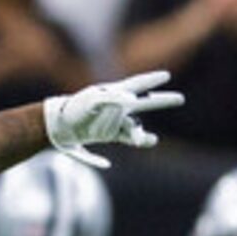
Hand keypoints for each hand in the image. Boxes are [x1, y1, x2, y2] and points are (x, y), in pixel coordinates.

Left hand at [43, 70, 181, 167]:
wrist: (55, 126)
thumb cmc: (74, 108)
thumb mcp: (92, 100)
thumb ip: (111, 96)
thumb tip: (130, 98)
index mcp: (114, 94)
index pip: (136, 85)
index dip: (151, 80)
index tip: (166, 75)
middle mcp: (117, 107)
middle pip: (144, 104)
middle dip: (161, 101)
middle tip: (181, 98)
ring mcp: (112, 122)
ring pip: (134, 128)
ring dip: (142, 135)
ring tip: (150, 140)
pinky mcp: (105, 136)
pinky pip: (121, 141)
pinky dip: (126, 145)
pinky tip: (113, 160)